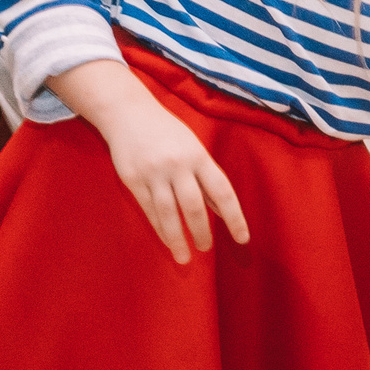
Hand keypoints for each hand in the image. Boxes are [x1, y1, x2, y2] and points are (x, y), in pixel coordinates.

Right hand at [93, 87, 248, 265]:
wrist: (127, 112)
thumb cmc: (168, 133)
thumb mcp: (194, 148)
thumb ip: (207, 179)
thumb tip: (223, 211)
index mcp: (198, 156)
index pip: (222, 192)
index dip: (234, 218)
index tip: (242, 239)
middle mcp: (177, 165)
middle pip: (193, 206)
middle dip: (201, 232)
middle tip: (206, 249)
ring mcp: (153, 172)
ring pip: (168, 213)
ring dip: (178, 239)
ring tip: (185, 257)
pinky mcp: (132, 179)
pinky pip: (149, 210)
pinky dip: (160, 228)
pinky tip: (168, 241)